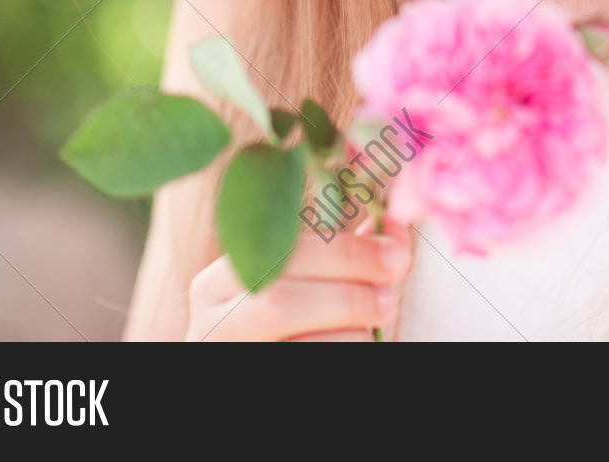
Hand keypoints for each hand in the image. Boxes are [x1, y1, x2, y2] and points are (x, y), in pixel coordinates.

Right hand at [185, 216, 414, 340]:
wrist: (269, 344)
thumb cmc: (292, 320)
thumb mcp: (305, 281)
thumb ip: (345, 252)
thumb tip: (396, 225)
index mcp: (219, 282)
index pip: (281, 255)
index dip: (345, 253)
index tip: (396, 254)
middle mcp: (212, 324)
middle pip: (281, 303)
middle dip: (348, 296)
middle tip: (391, 298)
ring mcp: (232, 352)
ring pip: (300, 343)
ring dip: (353, 332)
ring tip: (373, 324)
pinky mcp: (255, 382)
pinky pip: (314, 362)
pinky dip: (348, 349)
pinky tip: (357, 341)